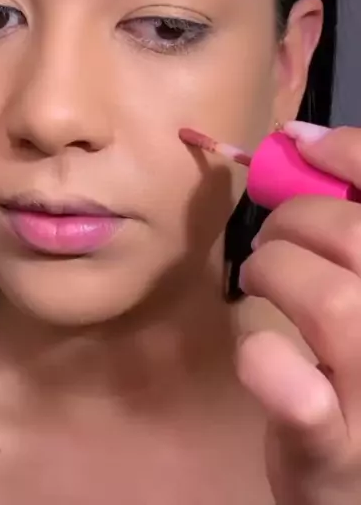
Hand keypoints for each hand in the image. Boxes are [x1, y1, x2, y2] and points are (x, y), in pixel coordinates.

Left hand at [237, 123, 360, 504]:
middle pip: (355, 240)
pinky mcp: (337, 451)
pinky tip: (260, 355)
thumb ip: (349, 222)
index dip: (352, 154)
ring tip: (260, 281)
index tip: (302, 144)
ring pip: (332, 303)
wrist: (359, 480)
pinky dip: (265, 361)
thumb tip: (301, 139)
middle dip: (292, 221)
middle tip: (270, 240)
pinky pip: (299, 394)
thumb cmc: (360, 365)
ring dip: (275, 274)